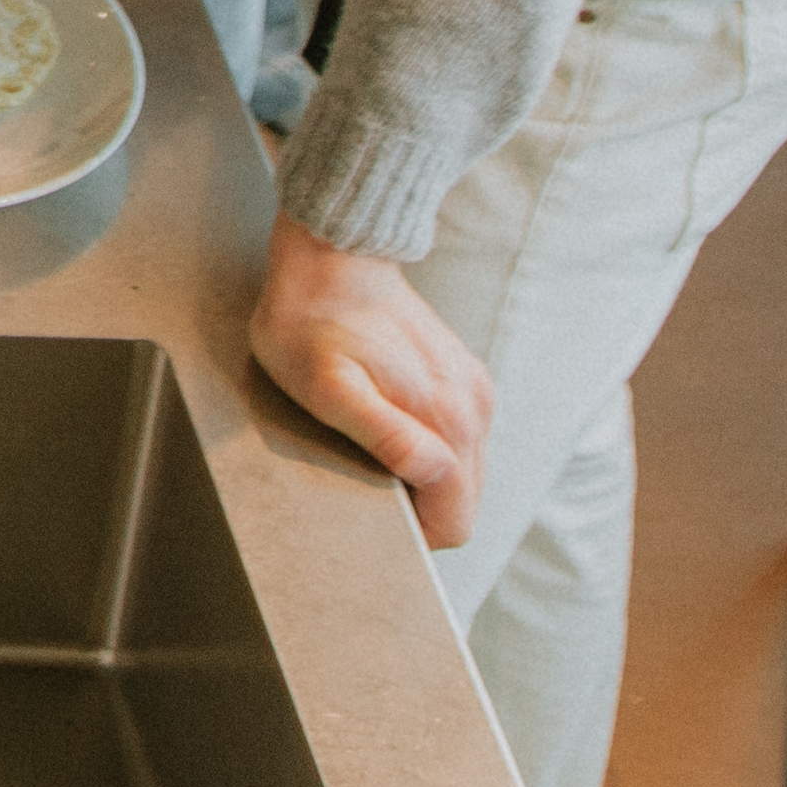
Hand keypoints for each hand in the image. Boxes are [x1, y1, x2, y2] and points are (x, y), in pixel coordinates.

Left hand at [254, 221, 488, 544]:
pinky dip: (427, 444)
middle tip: (363, 473)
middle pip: (463, 501)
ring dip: (423, 475)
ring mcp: (474, 390)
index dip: (412, 532)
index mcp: (450, 422)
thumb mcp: (326, 388)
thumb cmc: (310, 325)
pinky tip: (385, 418)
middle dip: (420, 505)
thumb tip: (435, 473)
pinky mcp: (464, 375)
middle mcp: (476, 410)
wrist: (329, 255)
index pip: (454, 523)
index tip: (370, 505)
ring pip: (461, 471)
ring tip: (369, 443)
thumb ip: (384, 435)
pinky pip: (456, 437)